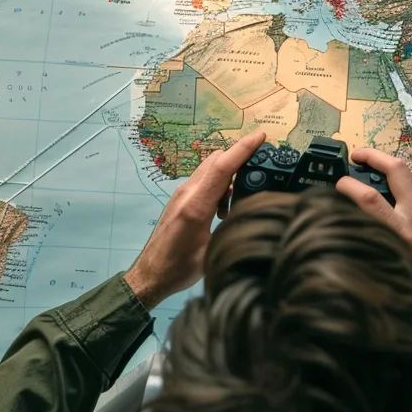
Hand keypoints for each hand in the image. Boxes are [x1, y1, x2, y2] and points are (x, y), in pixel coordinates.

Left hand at [126, 131, 266, 308]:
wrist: (149, 275)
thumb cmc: (179, 269)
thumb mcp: (212, 252)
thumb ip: (231, 229)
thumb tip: (256, 217)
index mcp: (196, 206)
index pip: (222, 167)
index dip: (243, 149)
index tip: (261, 135)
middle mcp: (187, 193)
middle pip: (216, 160)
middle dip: (239, 158)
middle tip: (260, 171)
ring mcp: (181, 194)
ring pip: (209, 169)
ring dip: (228, 175)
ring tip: (235, 203)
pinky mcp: (179, 199)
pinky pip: (203, 180)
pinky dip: (218, 184)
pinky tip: (222, 209)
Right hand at [335, 148, 411, 300]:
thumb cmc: (408, 285)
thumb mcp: (380, 262)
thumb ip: (364, 235)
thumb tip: (344, 214)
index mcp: (403, 232)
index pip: (370, 196)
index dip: (348, 185)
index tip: (337, 184)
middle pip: (397, 170)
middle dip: (374, 156)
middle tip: (356, 155)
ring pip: (408, 176)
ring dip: (387, 168)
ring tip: (368, 168)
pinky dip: (397, 184)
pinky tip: (386, 190)